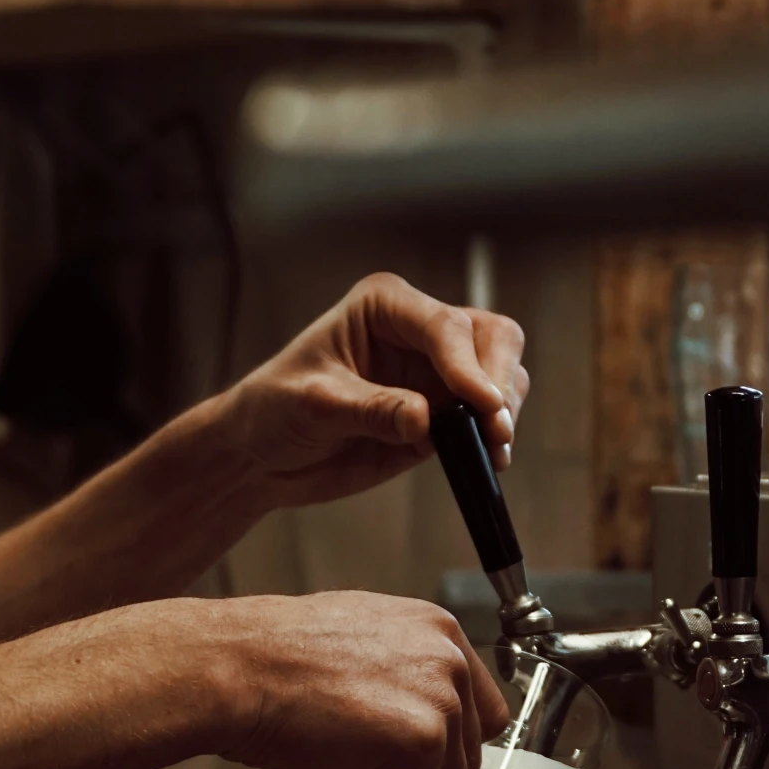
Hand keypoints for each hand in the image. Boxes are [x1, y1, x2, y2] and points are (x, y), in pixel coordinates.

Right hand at [213, 592, 508, 768]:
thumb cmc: (275, 657)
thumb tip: (419, 710)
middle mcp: (450, 660)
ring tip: (348, 748)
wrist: (236, 668)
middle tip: (360, 744)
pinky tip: (343, 762)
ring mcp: (441, 700)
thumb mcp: (358, 638)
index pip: (483, 712)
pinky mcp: (422, 742)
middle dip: (419, 767)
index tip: (409, 747)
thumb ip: (405, 669)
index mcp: (438, 630)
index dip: (444, 741)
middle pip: (469, 755)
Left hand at [221, 272, 528, 507]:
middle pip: (491, 338)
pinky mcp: (444, 413)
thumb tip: (425, 419)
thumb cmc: (274, 410)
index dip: (468, 365)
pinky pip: (488, 418)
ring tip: (494, 451)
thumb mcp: (313, 406)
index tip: (483, 406)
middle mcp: (419, 330)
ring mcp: (437, 372)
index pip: (444, 326)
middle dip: (500, 381)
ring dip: (505, 411)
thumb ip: (370, 409)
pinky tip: (489, 462)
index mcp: (385, 307)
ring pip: (501, 374)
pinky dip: (496, 438)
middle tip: (496, 430)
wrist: (263, 454)